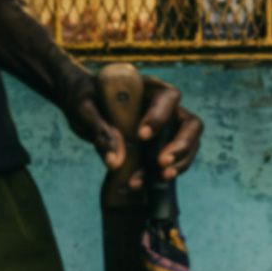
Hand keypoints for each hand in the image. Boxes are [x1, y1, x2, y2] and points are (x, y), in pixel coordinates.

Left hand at [61, 69, 203, 186]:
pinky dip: (167, 171)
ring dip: (179, 161)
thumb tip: (115, 161)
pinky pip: (174, 159)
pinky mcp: (160, 145)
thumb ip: (100, 130)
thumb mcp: (83, 108)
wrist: (82, 106)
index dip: (159, 116)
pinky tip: (149, 182)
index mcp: (146, 88)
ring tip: (162, 177)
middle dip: (181, 144)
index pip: (166, 97)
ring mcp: (166, 127)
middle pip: (189, 123)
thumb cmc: (83, 97)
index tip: (141, 136)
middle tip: (161, 163)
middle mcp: (163, 106)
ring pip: (189, 143)